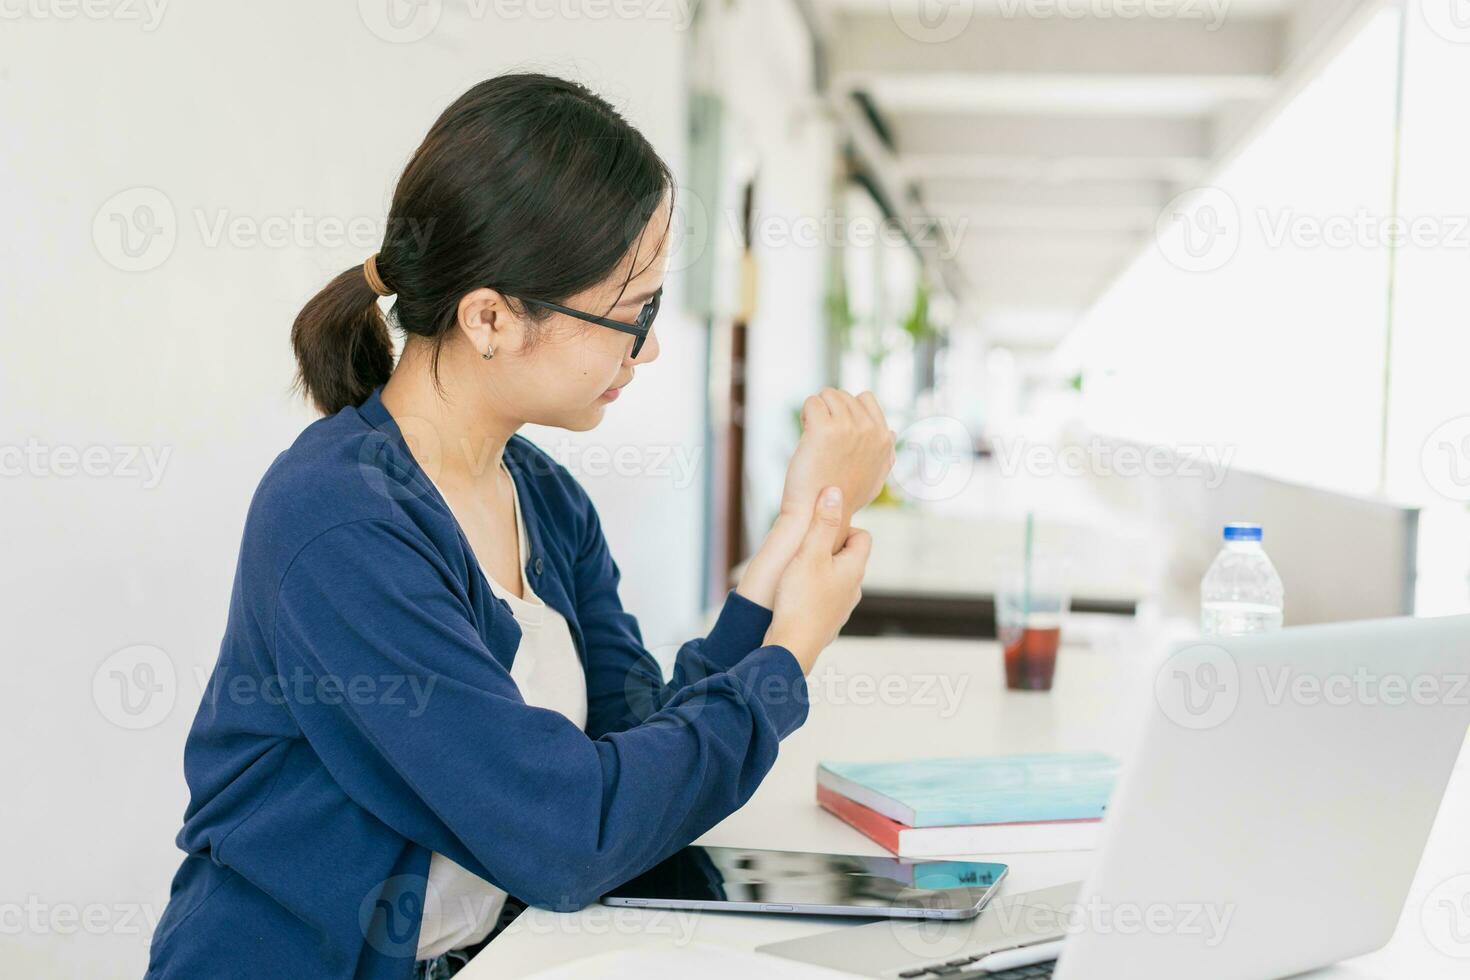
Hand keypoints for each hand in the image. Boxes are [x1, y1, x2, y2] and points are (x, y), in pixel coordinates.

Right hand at [765, 487, 871, 672]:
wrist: (791, 647)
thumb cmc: (800, 599)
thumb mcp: (809, 554)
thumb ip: (822, 523)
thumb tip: (834, 491)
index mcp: (854, 569)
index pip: (863, 537)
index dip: (844, 528)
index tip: (820, 531)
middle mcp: (854, 589)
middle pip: (849, 558)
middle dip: (829, 548)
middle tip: (804, 548)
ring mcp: (842, 608)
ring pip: (836, 579)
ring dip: (820, 571)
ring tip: (796, 572)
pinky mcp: (827, 623)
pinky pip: (825, 598)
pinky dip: (813, 592)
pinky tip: (793, 596)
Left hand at [780, 389, 894, 541]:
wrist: (819, 512)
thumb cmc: (844, 496)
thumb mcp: (876, 475)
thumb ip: (885, 453)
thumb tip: (891, 432)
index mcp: (883, 438)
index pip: (866, 398)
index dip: (848, 410)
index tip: (838, 430)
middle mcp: (869, 429)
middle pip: (843, 395)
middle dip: (830, 410)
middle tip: (823, 438)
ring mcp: (847, 427)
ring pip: (826, 395)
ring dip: (817, 411)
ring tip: (814, 437)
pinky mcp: (824, 429)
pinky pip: (812, 402)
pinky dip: (806, 415)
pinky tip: (806, 435)